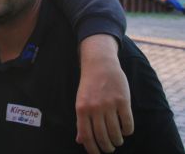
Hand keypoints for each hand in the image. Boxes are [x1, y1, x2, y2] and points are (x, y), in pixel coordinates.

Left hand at [76, 35, 133, 153]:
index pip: (87, 136)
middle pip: (102, 136)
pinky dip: (127, 131)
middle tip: (110, 149)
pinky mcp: (122, 100)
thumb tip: (80, 140)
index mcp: (81, 109)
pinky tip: (126, 131)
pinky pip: (127, 123)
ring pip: (116, 132)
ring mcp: (109, 104)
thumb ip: (81, 121)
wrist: (99, 64)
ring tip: (118, 141)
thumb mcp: (81, 102)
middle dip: (107, 147)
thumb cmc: (89, 85)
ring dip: (118, 140)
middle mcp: (94, 108)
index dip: (92, 149)